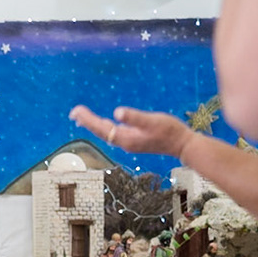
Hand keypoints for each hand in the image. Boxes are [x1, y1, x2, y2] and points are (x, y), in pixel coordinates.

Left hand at [69, 104, 191, 159]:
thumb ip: (135, 118)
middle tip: (72, 112)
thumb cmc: (171, 131)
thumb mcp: (153, 121)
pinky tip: (103, 122)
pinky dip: (104, 126)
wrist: (184, 145)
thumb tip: (117, 112)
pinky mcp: (135, 139)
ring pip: (106, 132)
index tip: (75, 111)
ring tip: (80, 117)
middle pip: (101, 131)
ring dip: (93, 124)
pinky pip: (114, 132)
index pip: (101, 128)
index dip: (88, 119)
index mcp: (126, 138)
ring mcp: (129, 142)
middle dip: (86, 121)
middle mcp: (125, 142)